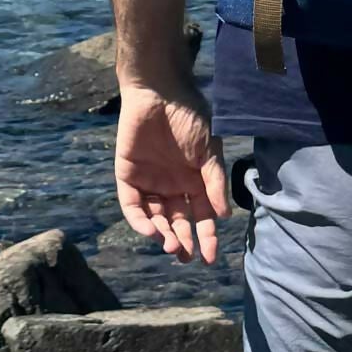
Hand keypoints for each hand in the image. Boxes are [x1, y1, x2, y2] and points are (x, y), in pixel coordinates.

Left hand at [114, 82, 231, 263]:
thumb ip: (214, 182)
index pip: (201, 217)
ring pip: (155, 217)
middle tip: (185, 258)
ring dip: (163, 234)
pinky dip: (140, 220)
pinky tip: (151, 230)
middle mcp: (172, 186)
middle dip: (182, 241)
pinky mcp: (127, 176)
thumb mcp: (210, 151)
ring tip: (170, 246)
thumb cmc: (191, 118)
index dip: (206, 238)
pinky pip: (133, 205)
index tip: (211, 258)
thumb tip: (223, 216)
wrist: (160, 93)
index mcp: (195, 182)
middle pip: (178, 221)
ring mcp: (150, 182)